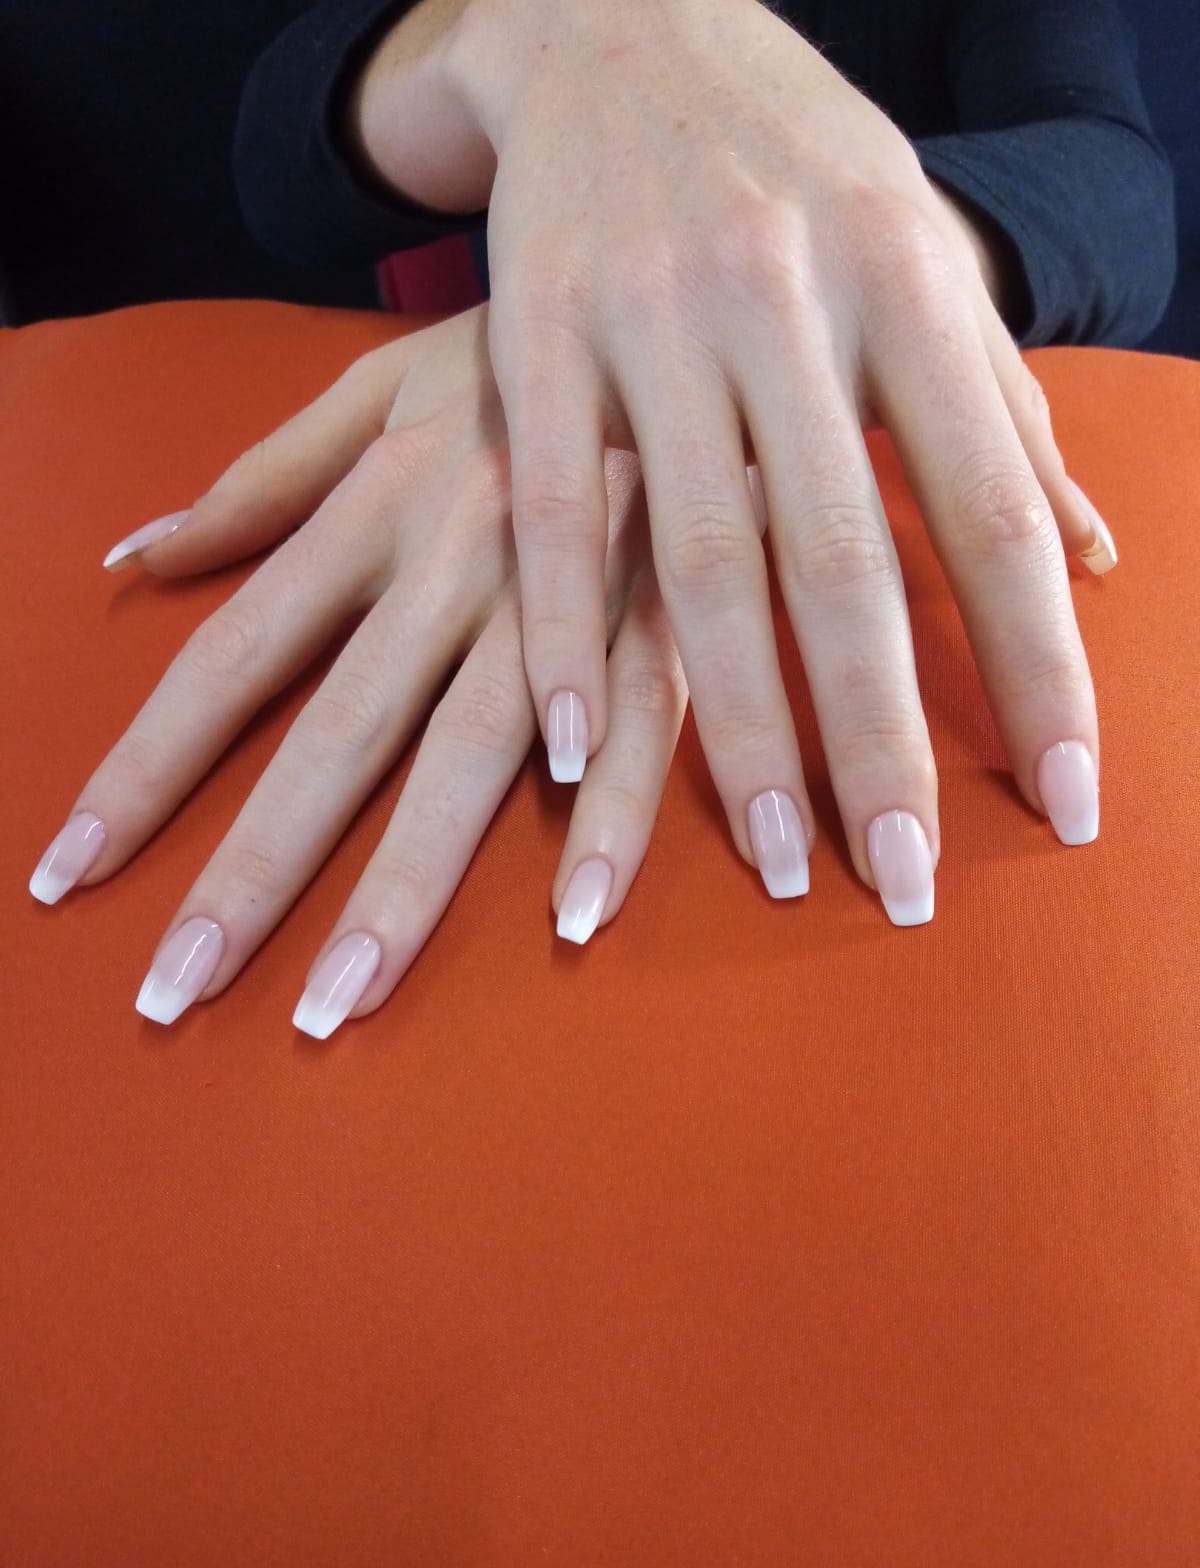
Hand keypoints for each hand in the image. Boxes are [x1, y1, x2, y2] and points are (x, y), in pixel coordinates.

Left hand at [29, 307, 689, 1036]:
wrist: (683, 289)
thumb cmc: (519, 353)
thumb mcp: (376, 387)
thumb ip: (258, 480)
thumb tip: (133, 554)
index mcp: (376, 510)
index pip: (233, 659)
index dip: (148, 771)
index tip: (74, 874)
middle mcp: (454, 568)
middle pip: (332, 738)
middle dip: (252, 871)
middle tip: (178, 990)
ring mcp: (562, 603)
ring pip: (469, 759)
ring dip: (403, 889)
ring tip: (338, 1001)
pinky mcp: (669, 618)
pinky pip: (639, 732)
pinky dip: (608, 819)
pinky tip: (570, 916)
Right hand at [362, 0, 1116, 921]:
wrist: (619, 17)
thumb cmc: (798, 162)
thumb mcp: (922, 252)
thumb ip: (1001, 410)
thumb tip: (1093, 560)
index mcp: (910, 283)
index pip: (993, 511)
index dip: (1039, 665)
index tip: (1071, 804)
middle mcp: (788, 299)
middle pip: (842, 560)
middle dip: (878, 739)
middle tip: (902, 884)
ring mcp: (651, 314)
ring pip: (698, 552)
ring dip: (735, 724)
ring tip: (771, 861)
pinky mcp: (533, 328)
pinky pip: (551, 506)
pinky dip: (562, 633)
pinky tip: (583, 753)